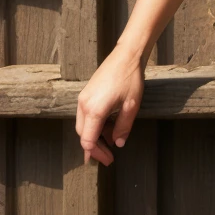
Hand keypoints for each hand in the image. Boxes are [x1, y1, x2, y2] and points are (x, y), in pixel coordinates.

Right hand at [76, 43, 144, 166]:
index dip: (97, 154)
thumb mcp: (132, 105)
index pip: (88, 141)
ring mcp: (83, 98)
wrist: (127, 55)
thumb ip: (123, 127)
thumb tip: (118, 143)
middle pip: (83, 135)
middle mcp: (84, 105)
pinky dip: (95, 124)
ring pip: (84, 125)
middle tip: (109, 155)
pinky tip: (109, 126)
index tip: (108, 160)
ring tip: (112, 140)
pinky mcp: (86, 93)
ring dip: (95, 135)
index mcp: (94, 110)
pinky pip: (86, 114)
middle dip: (95, 147)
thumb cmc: (130, 78)